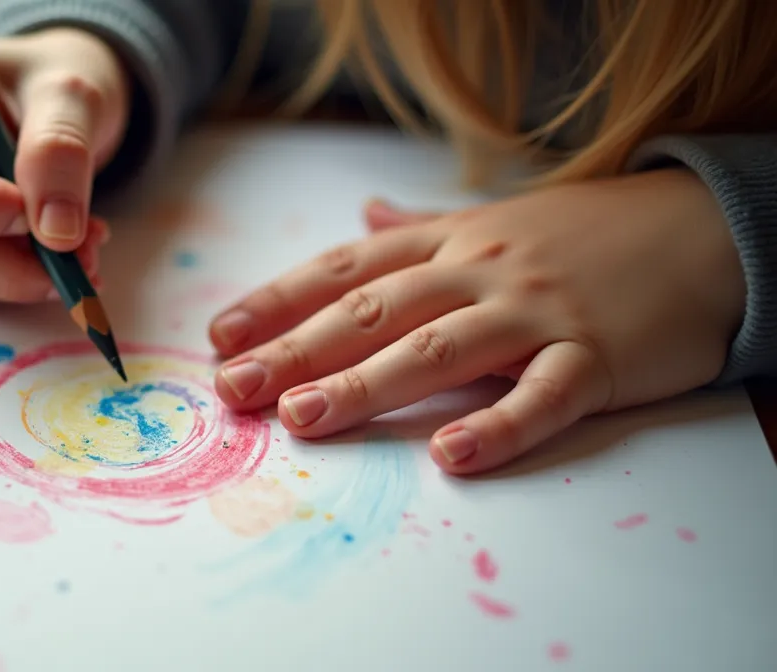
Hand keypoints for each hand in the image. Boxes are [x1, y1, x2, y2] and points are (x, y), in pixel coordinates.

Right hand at [0, 29, 129, 301]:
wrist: (51, 102)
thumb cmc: (49, 82)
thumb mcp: (71, 93)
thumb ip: (62, 150)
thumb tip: (57, 231)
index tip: (37, 211)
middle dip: (7, 263)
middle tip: (83, 252)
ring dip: (20, 276)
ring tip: (85, 245)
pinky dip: (17, 279)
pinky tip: (59, 252)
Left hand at [208, 170, 745, 473]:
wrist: (701, 230)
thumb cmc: (585, 234)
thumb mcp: (494, 218)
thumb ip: (423, 226)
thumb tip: (365, 216)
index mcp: (450, 242)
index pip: (346, 271)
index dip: (281, 301)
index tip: (222, 335)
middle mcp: (480, 271)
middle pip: (373, 311)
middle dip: (296, 349)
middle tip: (235, 387)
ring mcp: (536, 311)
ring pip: (438, 349)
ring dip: (366, 384)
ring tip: (304, 418)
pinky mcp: (594, 355)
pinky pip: (542, 394)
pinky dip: (500, 424)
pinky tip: (451, 456)